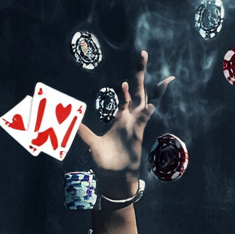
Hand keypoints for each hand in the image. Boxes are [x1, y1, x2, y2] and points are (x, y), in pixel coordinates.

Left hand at [76, 50, 173, 177]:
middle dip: (141, 74)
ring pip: (147, 103)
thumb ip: (82, 130)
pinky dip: (147, 112)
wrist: (113, 178)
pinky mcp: (137, 134)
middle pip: (138, 91)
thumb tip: (68, 121)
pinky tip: (151, 104)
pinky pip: (144, 120)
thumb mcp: (90, 143)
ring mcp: (136, 125)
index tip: (123, 80)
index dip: (125, 88)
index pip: (125, 97)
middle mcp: (131, 119)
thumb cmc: (104, 161)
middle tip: (143, 54)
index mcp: (121, 118)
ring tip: (166, 79)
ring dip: (156, 92)